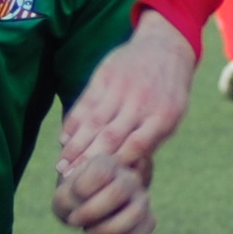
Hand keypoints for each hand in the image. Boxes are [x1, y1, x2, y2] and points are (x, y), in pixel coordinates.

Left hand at [51, 149, 155, 233]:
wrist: (84, 211)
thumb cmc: (73, 201)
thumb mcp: (63, 197)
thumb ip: (66, 199)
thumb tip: (84, 208)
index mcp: (106, 163)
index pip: (101, 172)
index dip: (81, 190)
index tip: (70, 199)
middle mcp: (128, 177)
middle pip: (120, 191)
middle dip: (92, 211)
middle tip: (74, 220)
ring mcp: (141, 198)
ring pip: (136, 214)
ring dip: (107, 231)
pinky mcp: (146, 219)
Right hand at [58, 9, 196, 178]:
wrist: (166, 47)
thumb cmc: (168, 93)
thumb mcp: (171, 118)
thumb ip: (149, 142)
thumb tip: (125, 173)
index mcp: (163, 117)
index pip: (135, 147)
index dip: (115, 166)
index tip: (99, 186)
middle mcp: (141, 102)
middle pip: (109, 137)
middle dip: (87, 161)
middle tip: (70, 182)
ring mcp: (121, 87)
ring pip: (93, 122)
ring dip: (75, 146)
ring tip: (61, 166)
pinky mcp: (105, 75)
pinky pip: (85, 102)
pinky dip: (73, 122)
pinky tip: (63, 139)